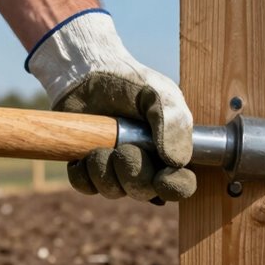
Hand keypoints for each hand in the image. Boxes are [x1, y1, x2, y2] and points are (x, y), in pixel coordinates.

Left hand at [27, 10, 195, 202]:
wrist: (89, 72)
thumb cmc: (130, 82)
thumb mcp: (159, 95)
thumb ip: (173, 125)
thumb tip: (177, 162)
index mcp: (168, 151)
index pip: (180, 185)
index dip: (174, 187)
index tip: (162, 177)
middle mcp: (144, 165)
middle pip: (143, 191)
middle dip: (133, 174)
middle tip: (123, 149)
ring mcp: (115, 168)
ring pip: (113, 191)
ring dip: (105, 171)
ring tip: (100, 148)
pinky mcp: (88, 167)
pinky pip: (86, 186)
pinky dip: (83, 174)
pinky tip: (84, 155)